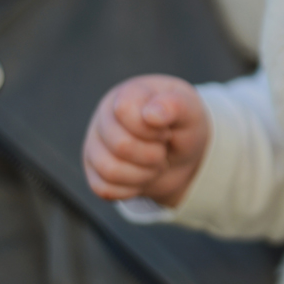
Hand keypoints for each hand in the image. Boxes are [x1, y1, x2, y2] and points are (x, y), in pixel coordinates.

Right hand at [82, 74, 209, 206]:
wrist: (182, 155)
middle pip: (120, 145)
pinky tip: (143, 176)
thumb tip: (152, 114)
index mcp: (127, 94)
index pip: (125, 110)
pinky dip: (132, 188)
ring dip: (144, 174)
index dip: (152, 128)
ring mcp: (95, 145)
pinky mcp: (94, 172)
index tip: (167, 129)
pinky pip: (104, 189)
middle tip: (164, 148)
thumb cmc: (183, 126)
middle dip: (153, 154)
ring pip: (110, 170)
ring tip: (155, 163)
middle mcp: (105, 117)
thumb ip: (176, 105)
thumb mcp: (190, 111)